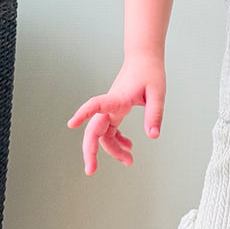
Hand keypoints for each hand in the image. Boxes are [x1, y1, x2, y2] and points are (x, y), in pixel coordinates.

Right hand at [67, 54, 165, 174]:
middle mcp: (111, 104)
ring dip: (113, 149)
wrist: (144, 58)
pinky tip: (128, 146)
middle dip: (90, 151)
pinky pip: (111, 129)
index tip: (72, 123)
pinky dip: (117, 140)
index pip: (97, 104)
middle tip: (91, 171)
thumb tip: (153, 136)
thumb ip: (155, 114)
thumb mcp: (157, 92)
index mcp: (118, 98)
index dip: (83, 113)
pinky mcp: (116, 108)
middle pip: (94, 129)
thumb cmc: (150, 71)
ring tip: (129, 161)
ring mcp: (112, 107)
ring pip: (104, 133)